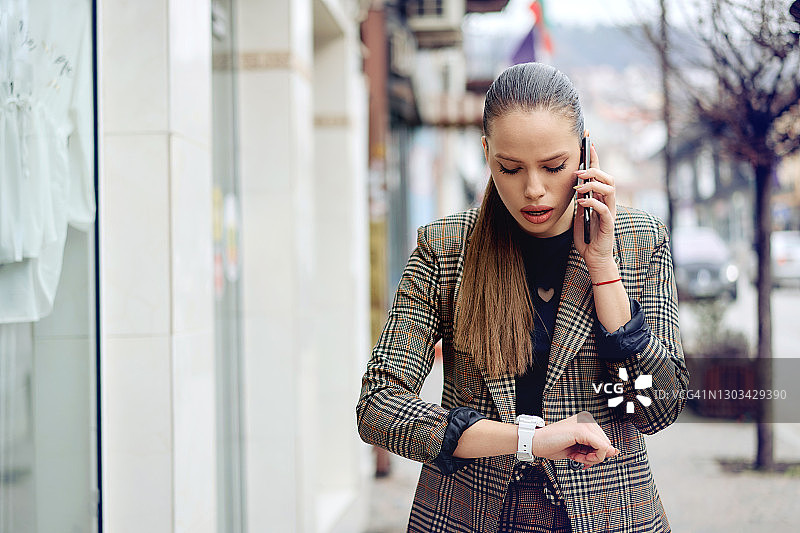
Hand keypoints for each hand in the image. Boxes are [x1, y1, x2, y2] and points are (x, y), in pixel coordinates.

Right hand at [532, 411, 618, 467]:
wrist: (535, 442)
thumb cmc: (552, 444)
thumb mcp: (578, 449)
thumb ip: (596, 449)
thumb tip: (614, 451)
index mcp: (586, 421)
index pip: (604, 441)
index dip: (595, 454)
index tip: (583, 458)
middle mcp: (587, 420)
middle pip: (606, 444)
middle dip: (594, 456)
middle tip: (578, 458)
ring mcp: (585, 423)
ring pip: (605, 447)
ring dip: (591, 458)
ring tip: (575, 457)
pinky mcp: (583, 430)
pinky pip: (601, 448)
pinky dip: (592, 458)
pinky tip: (577, 457)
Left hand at [573, 143, 616, 269]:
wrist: (594, 258)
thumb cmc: (587, 238)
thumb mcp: (579, 216)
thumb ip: (579, 202)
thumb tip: (574, 188)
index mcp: (601, 199)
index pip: (600, 174)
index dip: (595, 158)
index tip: (588, 142)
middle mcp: (608, 203)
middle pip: (608, 178)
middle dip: (594, 170)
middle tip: (578, 171)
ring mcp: (610, 213)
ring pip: (609, 189)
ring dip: (593, 184)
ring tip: (578, 186)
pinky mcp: (609, 225)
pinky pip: (604, 209)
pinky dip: (593, 202)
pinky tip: (581, 202)